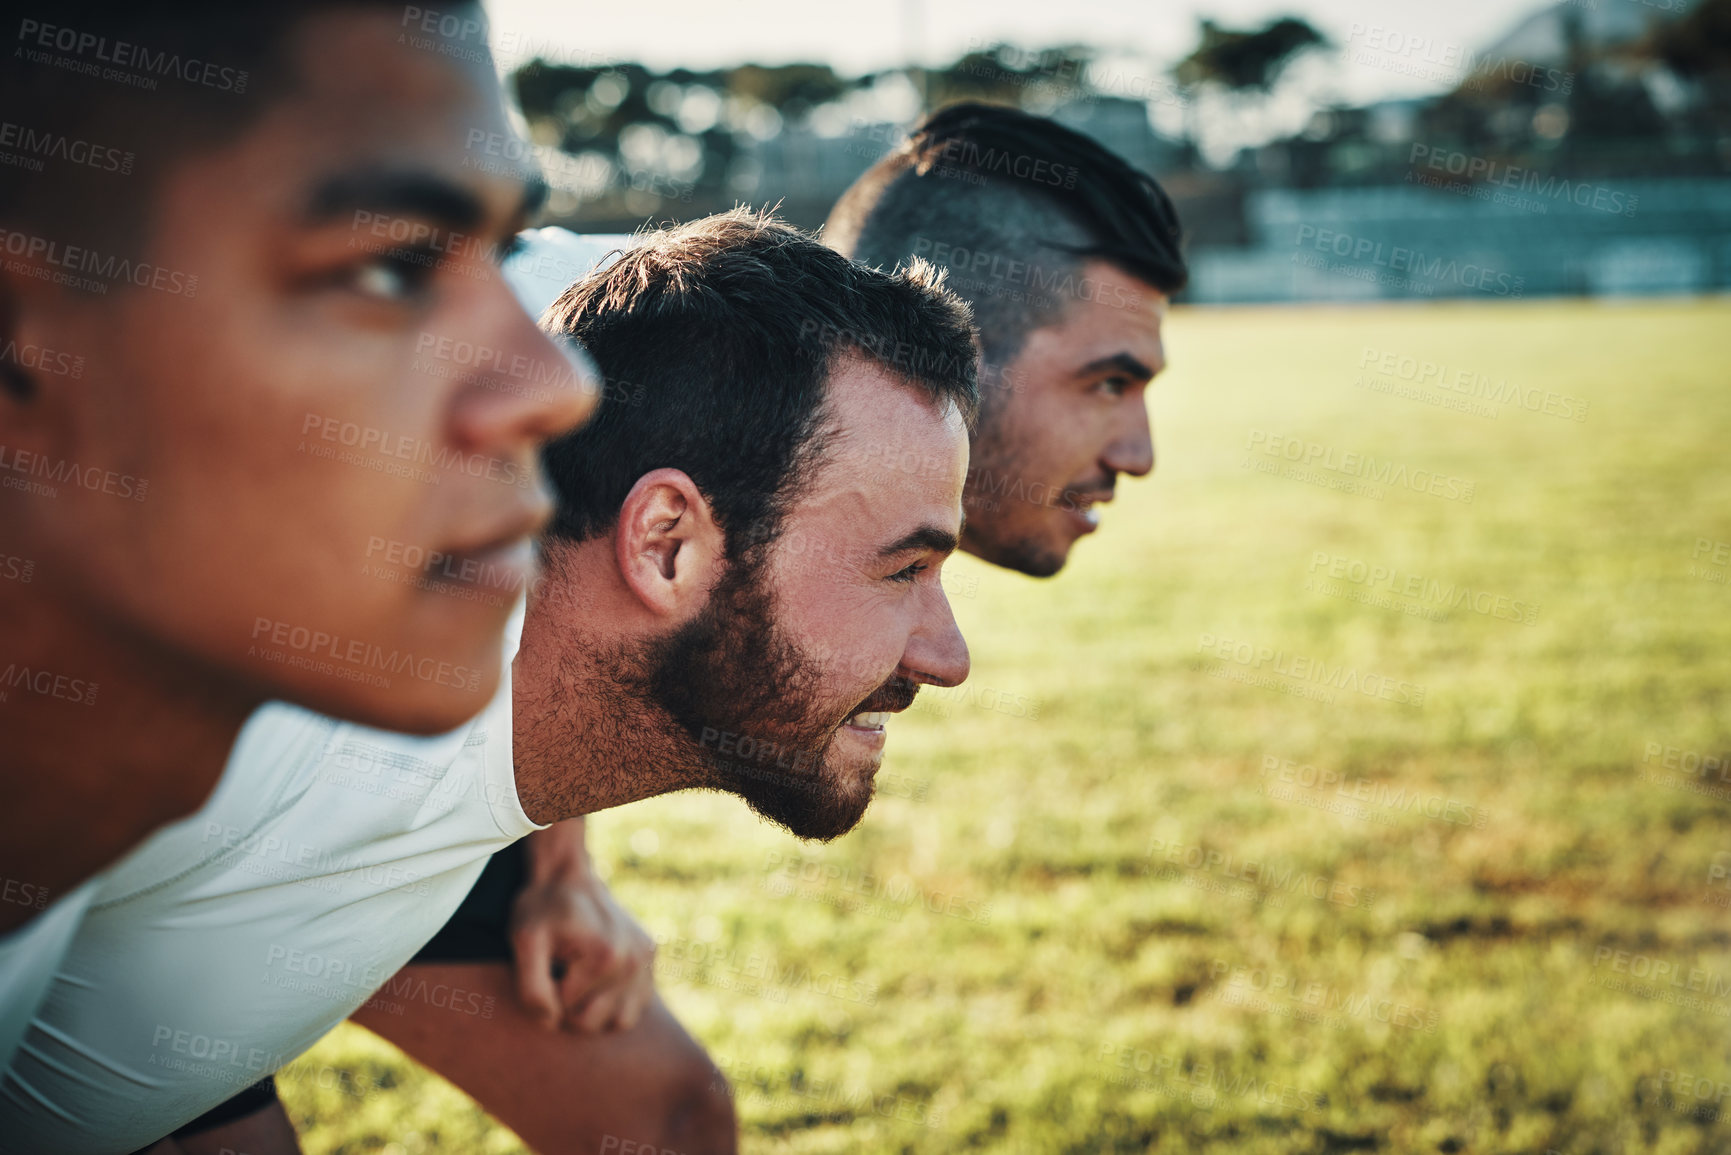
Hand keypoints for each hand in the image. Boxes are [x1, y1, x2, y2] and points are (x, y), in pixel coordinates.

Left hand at [509, 865, 656, 1033]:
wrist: (568, 876)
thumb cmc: (542, 909)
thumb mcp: (523, 941)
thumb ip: (531, 988)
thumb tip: (551, 1022)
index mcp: (605, 958)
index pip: (563, 1011)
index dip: (545, 992)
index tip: (544, 962)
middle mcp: (634, 962)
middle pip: (590, 1023)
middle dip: (567, 1004)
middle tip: (559, 969)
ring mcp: (647, 962)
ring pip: (616, 1022)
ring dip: (592, 1009)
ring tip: (578, 978)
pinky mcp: (652, 961)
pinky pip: (633, 1009)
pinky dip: (614, 1004)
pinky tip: (597, 980)